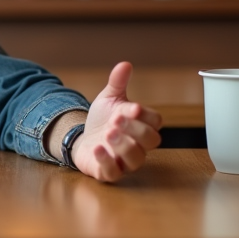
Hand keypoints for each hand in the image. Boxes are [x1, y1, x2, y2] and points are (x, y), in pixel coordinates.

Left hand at [73, 61, 162, 181]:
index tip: (133, 108)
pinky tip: (97, 148)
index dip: (146, 116)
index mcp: (143, 125)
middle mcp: (139, 145)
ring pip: (135, 159)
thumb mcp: (109, 99)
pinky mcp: (109, 173)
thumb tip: (125, 64)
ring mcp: (125, 161)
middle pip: (151, 141)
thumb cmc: (103, 120)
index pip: (156, 122)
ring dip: (122, 145)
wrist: (82, 138)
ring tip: (108, 133)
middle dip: (135, 129)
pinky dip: (106, 161)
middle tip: (116, 119)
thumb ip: (117, 83)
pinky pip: (114, 173)